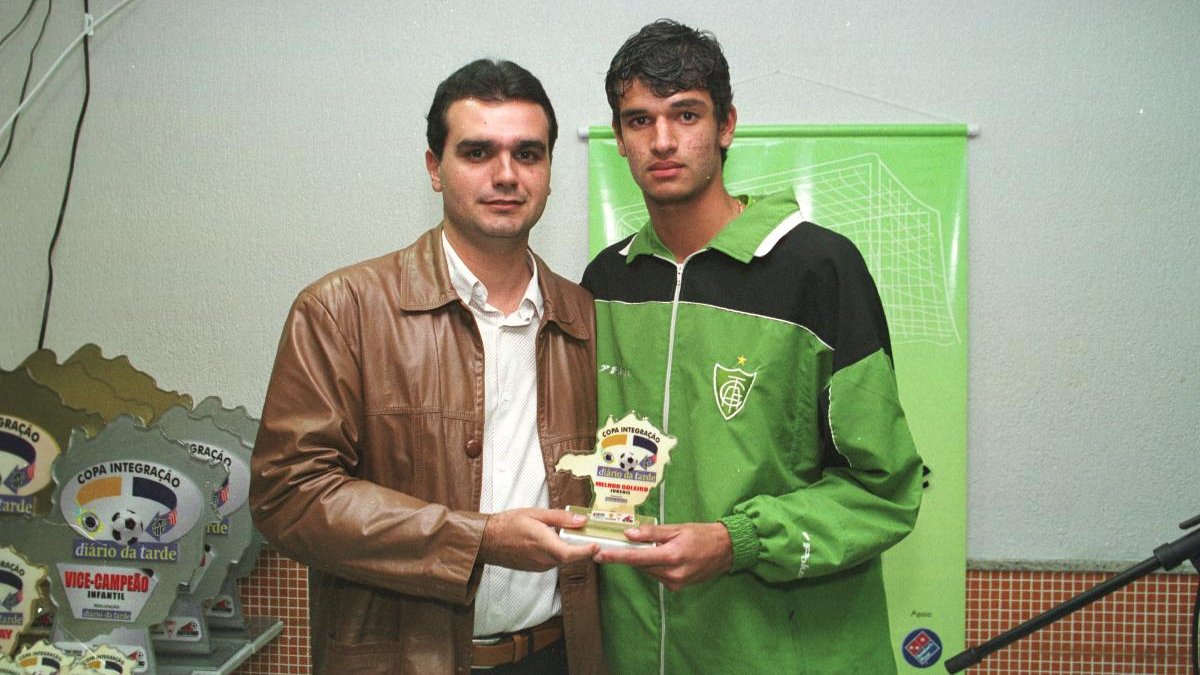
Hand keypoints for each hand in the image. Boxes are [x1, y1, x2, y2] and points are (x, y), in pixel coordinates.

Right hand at [479, 508, 597, 571]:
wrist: (487, 541)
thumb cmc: (508, 524)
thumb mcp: (535, 514)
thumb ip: (560, 518)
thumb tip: (581, 519)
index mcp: (543, 543)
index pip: (570, 554)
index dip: (586, 552)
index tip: (597, 545)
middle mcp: (543, 559)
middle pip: (571, 557)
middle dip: (582, 548)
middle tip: (590, 535)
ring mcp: (540, 566)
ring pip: (562, 559)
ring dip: (568, 548)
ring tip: (568, 533)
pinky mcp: (536, 569)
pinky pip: (553, 561)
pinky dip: (558, 551)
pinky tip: (552, 540)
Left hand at [593, 522, 732, 590]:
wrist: (726, 550)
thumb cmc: (702, 535)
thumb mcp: (677, 528)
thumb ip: (651, 533)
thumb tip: (629, 534)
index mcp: (671, 556)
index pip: (636, 558)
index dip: (616, 557)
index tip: (599, 555)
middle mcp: (672, 573)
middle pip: (640, 565)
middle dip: (632, 554)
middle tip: (627, 542)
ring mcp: (675, 583)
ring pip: (648, 571)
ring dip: (646, 560)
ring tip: (659, 547)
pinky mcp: (677, 587)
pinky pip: (658, 575)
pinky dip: (656, 566)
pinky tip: (667, 557)